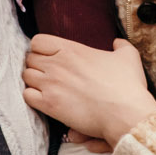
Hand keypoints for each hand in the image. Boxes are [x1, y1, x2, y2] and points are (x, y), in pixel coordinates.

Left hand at [23, 36, 155, 144]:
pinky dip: (32, 97)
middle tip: (48, 75)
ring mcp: (51, 84)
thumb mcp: (129, 57)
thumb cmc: (127, 85)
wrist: (125, 113)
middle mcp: (57, 64)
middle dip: (37, 66)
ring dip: (34, 81)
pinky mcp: (49, 105)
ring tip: (45, 88)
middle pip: (30, 59)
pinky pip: (27, 96)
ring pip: (26, 76)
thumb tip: (117, 42)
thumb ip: (121, 46)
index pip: (38, 41)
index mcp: (71, 50)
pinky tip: (44, 101)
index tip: (49, 57)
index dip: (41, 49)